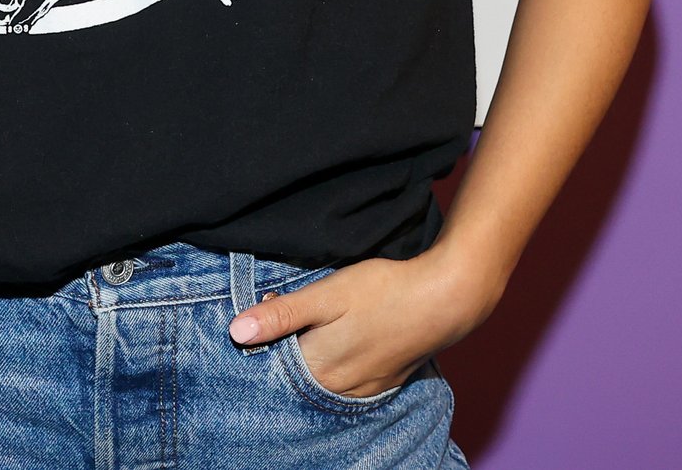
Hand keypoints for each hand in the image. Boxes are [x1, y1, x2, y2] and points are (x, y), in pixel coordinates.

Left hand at [227, 250, 503, 398]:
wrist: (444, 300)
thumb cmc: (383, 291)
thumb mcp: (327, 294)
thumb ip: (282, 315)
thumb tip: (236, 333)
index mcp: (318, 368)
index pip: (271, 362)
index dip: (264, 336)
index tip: (266, 310)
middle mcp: (336, 389)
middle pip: (293, 374)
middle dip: (282, 349)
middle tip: (287, 314)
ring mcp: (360, 390)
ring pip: (318, 379)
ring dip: (308, 358)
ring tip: (314, 327)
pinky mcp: (380, 384)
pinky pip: (342, 383)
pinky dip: (332, 365)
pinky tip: (338, 342)